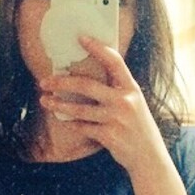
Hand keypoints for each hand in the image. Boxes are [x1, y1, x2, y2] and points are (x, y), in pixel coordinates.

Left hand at [39, 36, 168, 177]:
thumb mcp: (134, 103)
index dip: (98, 48)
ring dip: (59, 105)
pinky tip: (64, 120)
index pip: (114, 62)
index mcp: (131, 88)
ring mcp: (117, 119)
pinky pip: (83, 127)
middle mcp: (124, 101)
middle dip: (62, 82)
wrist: (149, 157)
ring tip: (45, 101)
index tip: (81, 38)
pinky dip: (72, 124)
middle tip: (45, 81)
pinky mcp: (109, 136)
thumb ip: (117, 91)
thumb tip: (89, 79)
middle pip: (87, 85)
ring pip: (80, 109)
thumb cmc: (137, 128)